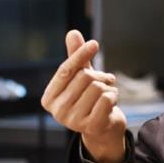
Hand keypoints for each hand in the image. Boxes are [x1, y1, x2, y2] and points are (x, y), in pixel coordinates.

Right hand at [41, 30, 126, 162]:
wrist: (103, 129)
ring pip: (97, 87)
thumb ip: (76, 57)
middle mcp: (58, 111)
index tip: (94, 43)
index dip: (80, 55)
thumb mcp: (81, 77)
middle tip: (105, 82)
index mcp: (49, 98)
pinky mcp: (91, 126)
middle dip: (99, 76)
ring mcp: (74, 121)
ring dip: (108, 87)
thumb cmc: (89, 100)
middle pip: (84, 77)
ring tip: (107, 94)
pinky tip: (111, 103)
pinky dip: (114, 96)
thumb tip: (73, 33)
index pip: (65, 70)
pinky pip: (107, 98)